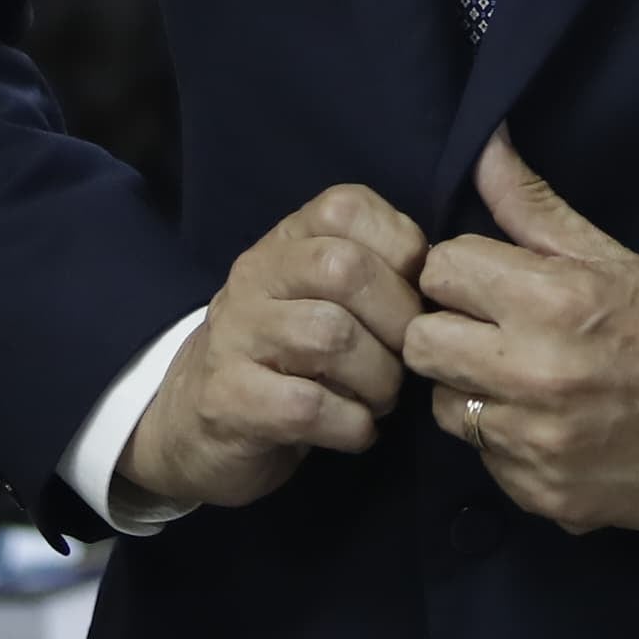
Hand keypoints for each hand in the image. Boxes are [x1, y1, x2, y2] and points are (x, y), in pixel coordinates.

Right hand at [117, 184, 427, 511]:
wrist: (194, 417)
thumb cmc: (288, 352)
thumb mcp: (322, 295)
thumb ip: (374, 271)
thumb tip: (445, 278)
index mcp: (287, 240)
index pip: (346, 208)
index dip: (400, 249)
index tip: (416, 296)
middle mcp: (255, 275)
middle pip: (344, 269)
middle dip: (398, 321)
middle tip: (407, 360)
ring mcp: (236, 335)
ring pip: (330, 337)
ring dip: (378, 378)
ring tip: (382, 399)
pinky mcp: (227, 399)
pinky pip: (306, 405)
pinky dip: (351, 424)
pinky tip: (356, 431)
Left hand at [405, 131, 638, 535]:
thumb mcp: (612, 257)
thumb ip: (532, 207)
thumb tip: (484, 145)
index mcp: (550, 300)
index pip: (440, 270)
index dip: (461, 272)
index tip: (489, 283)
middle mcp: (534, 373)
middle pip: (421, 342)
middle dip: (449, 330)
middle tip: (492, 333)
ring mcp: (536, 442)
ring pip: (443, 406)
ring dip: (472, 391)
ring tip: (526, 383)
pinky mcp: (543, 496)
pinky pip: (485, 461)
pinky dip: (509, 444)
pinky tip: (554, 427)